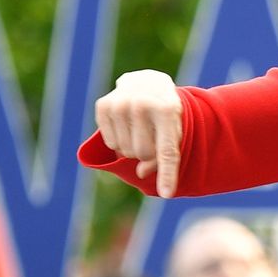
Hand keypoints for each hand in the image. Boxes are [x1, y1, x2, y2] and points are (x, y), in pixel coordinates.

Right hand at [94, 69, 183, 196]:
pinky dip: (119, 141)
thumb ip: (165, 154)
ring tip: (140, 129)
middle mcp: (142, 105)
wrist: (146, 82)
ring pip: (124, 151)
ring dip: (132, 147)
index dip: (167, 174)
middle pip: (143, 155)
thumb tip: (142, 172)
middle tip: (152, 136)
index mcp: (167, 110)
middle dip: (148, 153)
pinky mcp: (103, 106)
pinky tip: (127, 125)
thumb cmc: (164, 112)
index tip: (167, 194)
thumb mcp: (174, 130)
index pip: (166, 150)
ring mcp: (120, 104)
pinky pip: (110, 143)